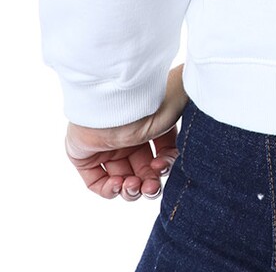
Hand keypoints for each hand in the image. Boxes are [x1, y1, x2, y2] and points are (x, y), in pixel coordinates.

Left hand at [64, 63, 189, 200]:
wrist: (117, 100)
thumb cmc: (146, 106)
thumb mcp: (167, 124)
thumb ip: (173, 145)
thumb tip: (176, 159)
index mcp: (148, 127)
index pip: (157, 156)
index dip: (162, 167)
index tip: (162, 166)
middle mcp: (127, 138)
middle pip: (141, 172)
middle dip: (148, 185)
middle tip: (151, 188)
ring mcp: (106, 148)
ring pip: (121, 180)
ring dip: (130, 190)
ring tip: (133, 186)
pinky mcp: (85, 156)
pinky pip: (97, 182)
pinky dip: (109, 190)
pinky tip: (118, 184)